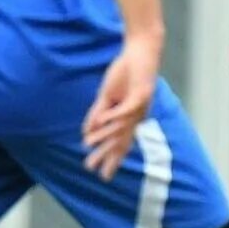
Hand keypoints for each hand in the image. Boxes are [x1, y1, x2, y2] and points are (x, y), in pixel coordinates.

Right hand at [82, 35, 160, 179]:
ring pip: (121, 127)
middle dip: (107, 157)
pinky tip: (102, 123)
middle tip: (97, 173)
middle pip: (120, 141)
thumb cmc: (126, 73)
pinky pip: (126, 109)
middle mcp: (136, 117)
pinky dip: (114, 117)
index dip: (110, 159)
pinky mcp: (142, 93)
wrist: (140, 52)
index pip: (119, 144)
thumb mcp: (107, 97)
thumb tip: (86, 133)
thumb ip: (97, 115)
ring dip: (104, 136)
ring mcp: (140, 106)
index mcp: (129, 119)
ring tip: (88, 145)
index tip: (102, 176)